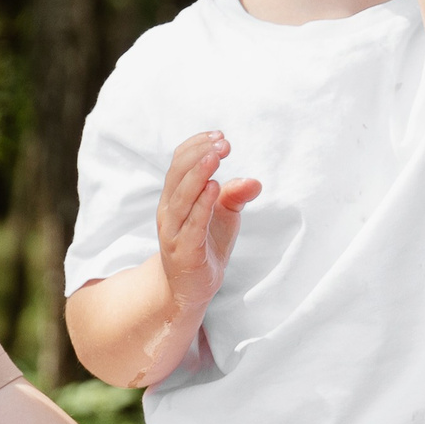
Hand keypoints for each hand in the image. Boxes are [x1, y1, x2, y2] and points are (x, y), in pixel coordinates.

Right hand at [156, 131, 259, 314]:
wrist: (191, 287)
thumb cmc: (205, 245)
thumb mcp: (225, 215)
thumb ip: (236, 195)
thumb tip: (255, 181)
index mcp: (175, 196)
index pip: (179, 161)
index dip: (197, 145)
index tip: (221, 136)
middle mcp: (169, 210)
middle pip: (178, 174)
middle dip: (200, 155)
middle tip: (224, 144)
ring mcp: (173, 231)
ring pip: (181, 196)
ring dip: (198, 174)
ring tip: (215, 157)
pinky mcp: (183, 250)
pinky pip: (191, 224)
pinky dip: (202, 205)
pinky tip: (215, 188)